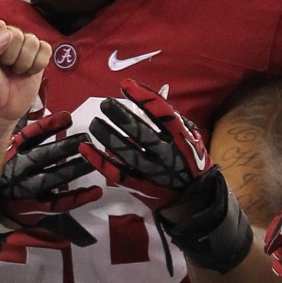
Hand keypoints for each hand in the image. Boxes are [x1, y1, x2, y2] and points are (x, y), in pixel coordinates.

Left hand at [0, 20, 50, 126]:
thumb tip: (8, 34)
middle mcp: (4, 35)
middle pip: (18, 35)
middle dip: (11, 57)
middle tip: (3, 68)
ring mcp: (22, 45)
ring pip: (33, 42)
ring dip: (23, 63)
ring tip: (14, 71)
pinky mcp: (37, 55)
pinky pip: (46, 49)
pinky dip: (37, 65)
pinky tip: (27, 73)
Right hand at [0, 112, 102, 247]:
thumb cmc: (6, 167)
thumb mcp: (9, 141)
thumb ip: (25, 120)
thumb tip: (41, 91)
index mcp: (11, 151)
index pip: (29, 135)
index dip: (48, 126)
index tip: (67, 117)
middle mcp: (17, 169)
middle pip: (42, 157)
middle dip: (65, 147)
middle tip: (85, 139)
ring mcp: (26, 190)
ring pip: (52, 179)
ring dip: (73, 169)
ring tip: (92, 161)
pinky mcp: (36, 207)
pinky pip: (59, 203)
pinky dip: (78, 197)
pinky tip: (95, 191)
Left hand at [80, 79, 212, 216]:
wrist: (194, 198)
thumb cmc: (189, 161)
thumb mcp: (189, 137)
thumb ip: (171, 119)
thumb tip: (151, 97)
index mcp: (181, 138)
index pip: (162, 113)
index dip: (144, 97)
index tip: (126, 84)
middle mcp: (166, 154)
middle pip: (141, 132)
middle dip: (121, 116)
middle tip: (106, 104)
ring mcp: (153, 172)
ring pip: (127, 152)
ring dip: (108, 136)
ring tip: (95, 123)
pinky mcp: (139, 186)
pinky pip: (117, 172)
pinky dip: (99, 160)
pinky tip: (86, 149)